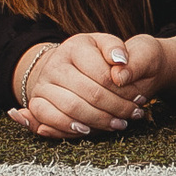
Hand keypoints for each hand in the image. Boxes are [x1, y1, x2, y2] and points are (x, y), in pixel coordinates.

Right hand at [5, 33, 159, 139]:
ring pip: (71, 107)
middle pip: (90, 93)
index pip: (103, 74)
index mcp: (75, 46)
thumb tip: (121, 67)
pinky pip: (47, 118)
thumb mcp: (110, 45)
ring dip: (98, 120)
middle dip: (116, 107)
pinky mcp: (35, 101)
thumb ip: (118, 50)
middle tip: (133, 115)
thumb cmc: (98, 57)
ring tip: (118, 124)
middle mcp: (55, 64)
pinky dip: (67, 127)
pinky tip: (86, 130)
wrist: (68, 66)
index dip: (124, 90)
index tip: (140, 98)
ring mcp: (43, 83)